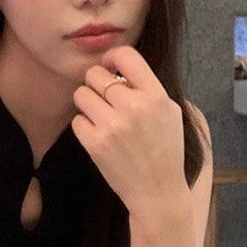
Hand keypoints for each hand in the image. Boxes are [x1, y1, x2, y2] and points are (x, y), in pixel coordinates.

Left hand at [71, 46, 187, 216]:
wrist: (158, 191)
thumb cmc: (164, 149)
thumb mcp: (170, 112)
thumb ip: (147, 87)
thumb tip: (118, 65)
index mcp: (156, 96)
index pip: (125, 55)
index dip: (112, 58)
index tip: (110, 67)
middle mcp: (133, 107)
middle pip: (95, 74)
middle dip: (96, 84)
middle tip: (105, 99)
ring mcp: (112, 125)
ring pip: (81, 94)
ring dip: (88, 104)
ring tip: (102, 117)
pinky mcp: (95, 143)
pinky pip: (77, 119)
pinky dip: (84, 126)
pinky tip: (100, 135)